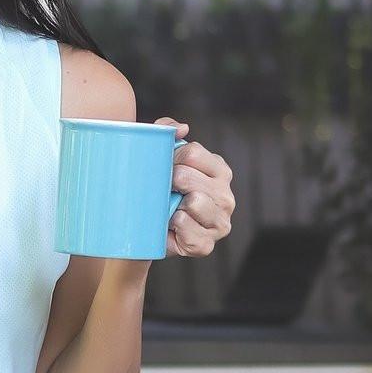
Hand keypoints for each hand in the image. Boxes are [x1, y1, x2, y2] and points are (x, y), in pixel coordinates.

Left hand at [153, 117, 234, 258]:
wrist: (145, 233)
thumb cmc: (159, 192)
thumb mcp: (164, 159)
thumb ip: (168, 133)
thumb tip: (181, 128)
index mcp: (220, 171)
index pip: (192, 153)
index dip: (169, 158)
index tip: (160, 168)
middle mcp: (226, 197)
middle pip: (187, 176)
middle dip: (168, 182)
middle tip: (161, 191)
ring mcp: (220, 223)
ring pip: (193, 201)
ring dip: (172, 205)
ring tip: (168, 209)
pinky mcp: (207, 245)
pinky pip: (185, 225)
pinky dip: (172, 226)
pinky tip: (171, 227)